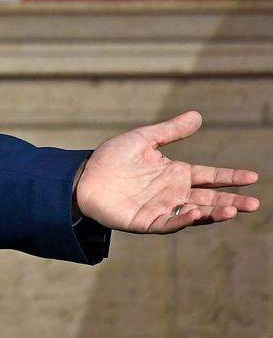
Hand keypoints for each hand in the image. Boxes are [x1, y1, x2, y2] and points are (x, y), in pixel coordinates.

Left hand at [76, 110, 259, 232]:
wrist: (83, 176)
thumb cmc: (111, 158)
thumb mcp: (143, 139)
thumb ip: (170, 130)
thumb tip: (198, 115)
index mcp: (175, 173)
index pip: (210, 176)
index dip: (230, 177)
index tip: (252, 177)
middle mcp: (173, 193)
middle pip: (209, 198)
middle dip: (231, 202)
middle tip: (254, 204)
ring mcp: (161, 208)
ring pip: (194, 213)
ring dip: (213, 213)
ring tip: (232, 211)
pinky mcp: (146, 221)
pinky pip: (169, 223)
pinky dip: (183, 219)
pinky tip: (196, 212)